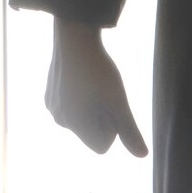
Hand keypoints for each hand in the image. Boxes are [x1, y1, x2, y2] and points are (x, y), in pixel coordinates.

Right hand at [45, 18, 145, 155]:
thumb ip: (130, 132)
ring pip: (82, 117)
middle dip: (101, 116)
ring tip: (92, 82)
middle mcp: (59, 120)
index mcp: (74, 126)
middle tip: (102, 91)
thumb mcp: (119, 103)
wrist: (74, 37)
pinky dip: (80, 96)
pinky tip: (81, 76)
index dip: (112, 126)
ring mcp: (52, 106)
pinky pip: (72, 105)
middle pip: (91, 131)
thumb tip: (142, 156)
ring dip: (91, 105)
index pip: (102, 145)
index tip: (111, 104)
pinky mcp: (49, 92)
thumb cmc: (99, 72)